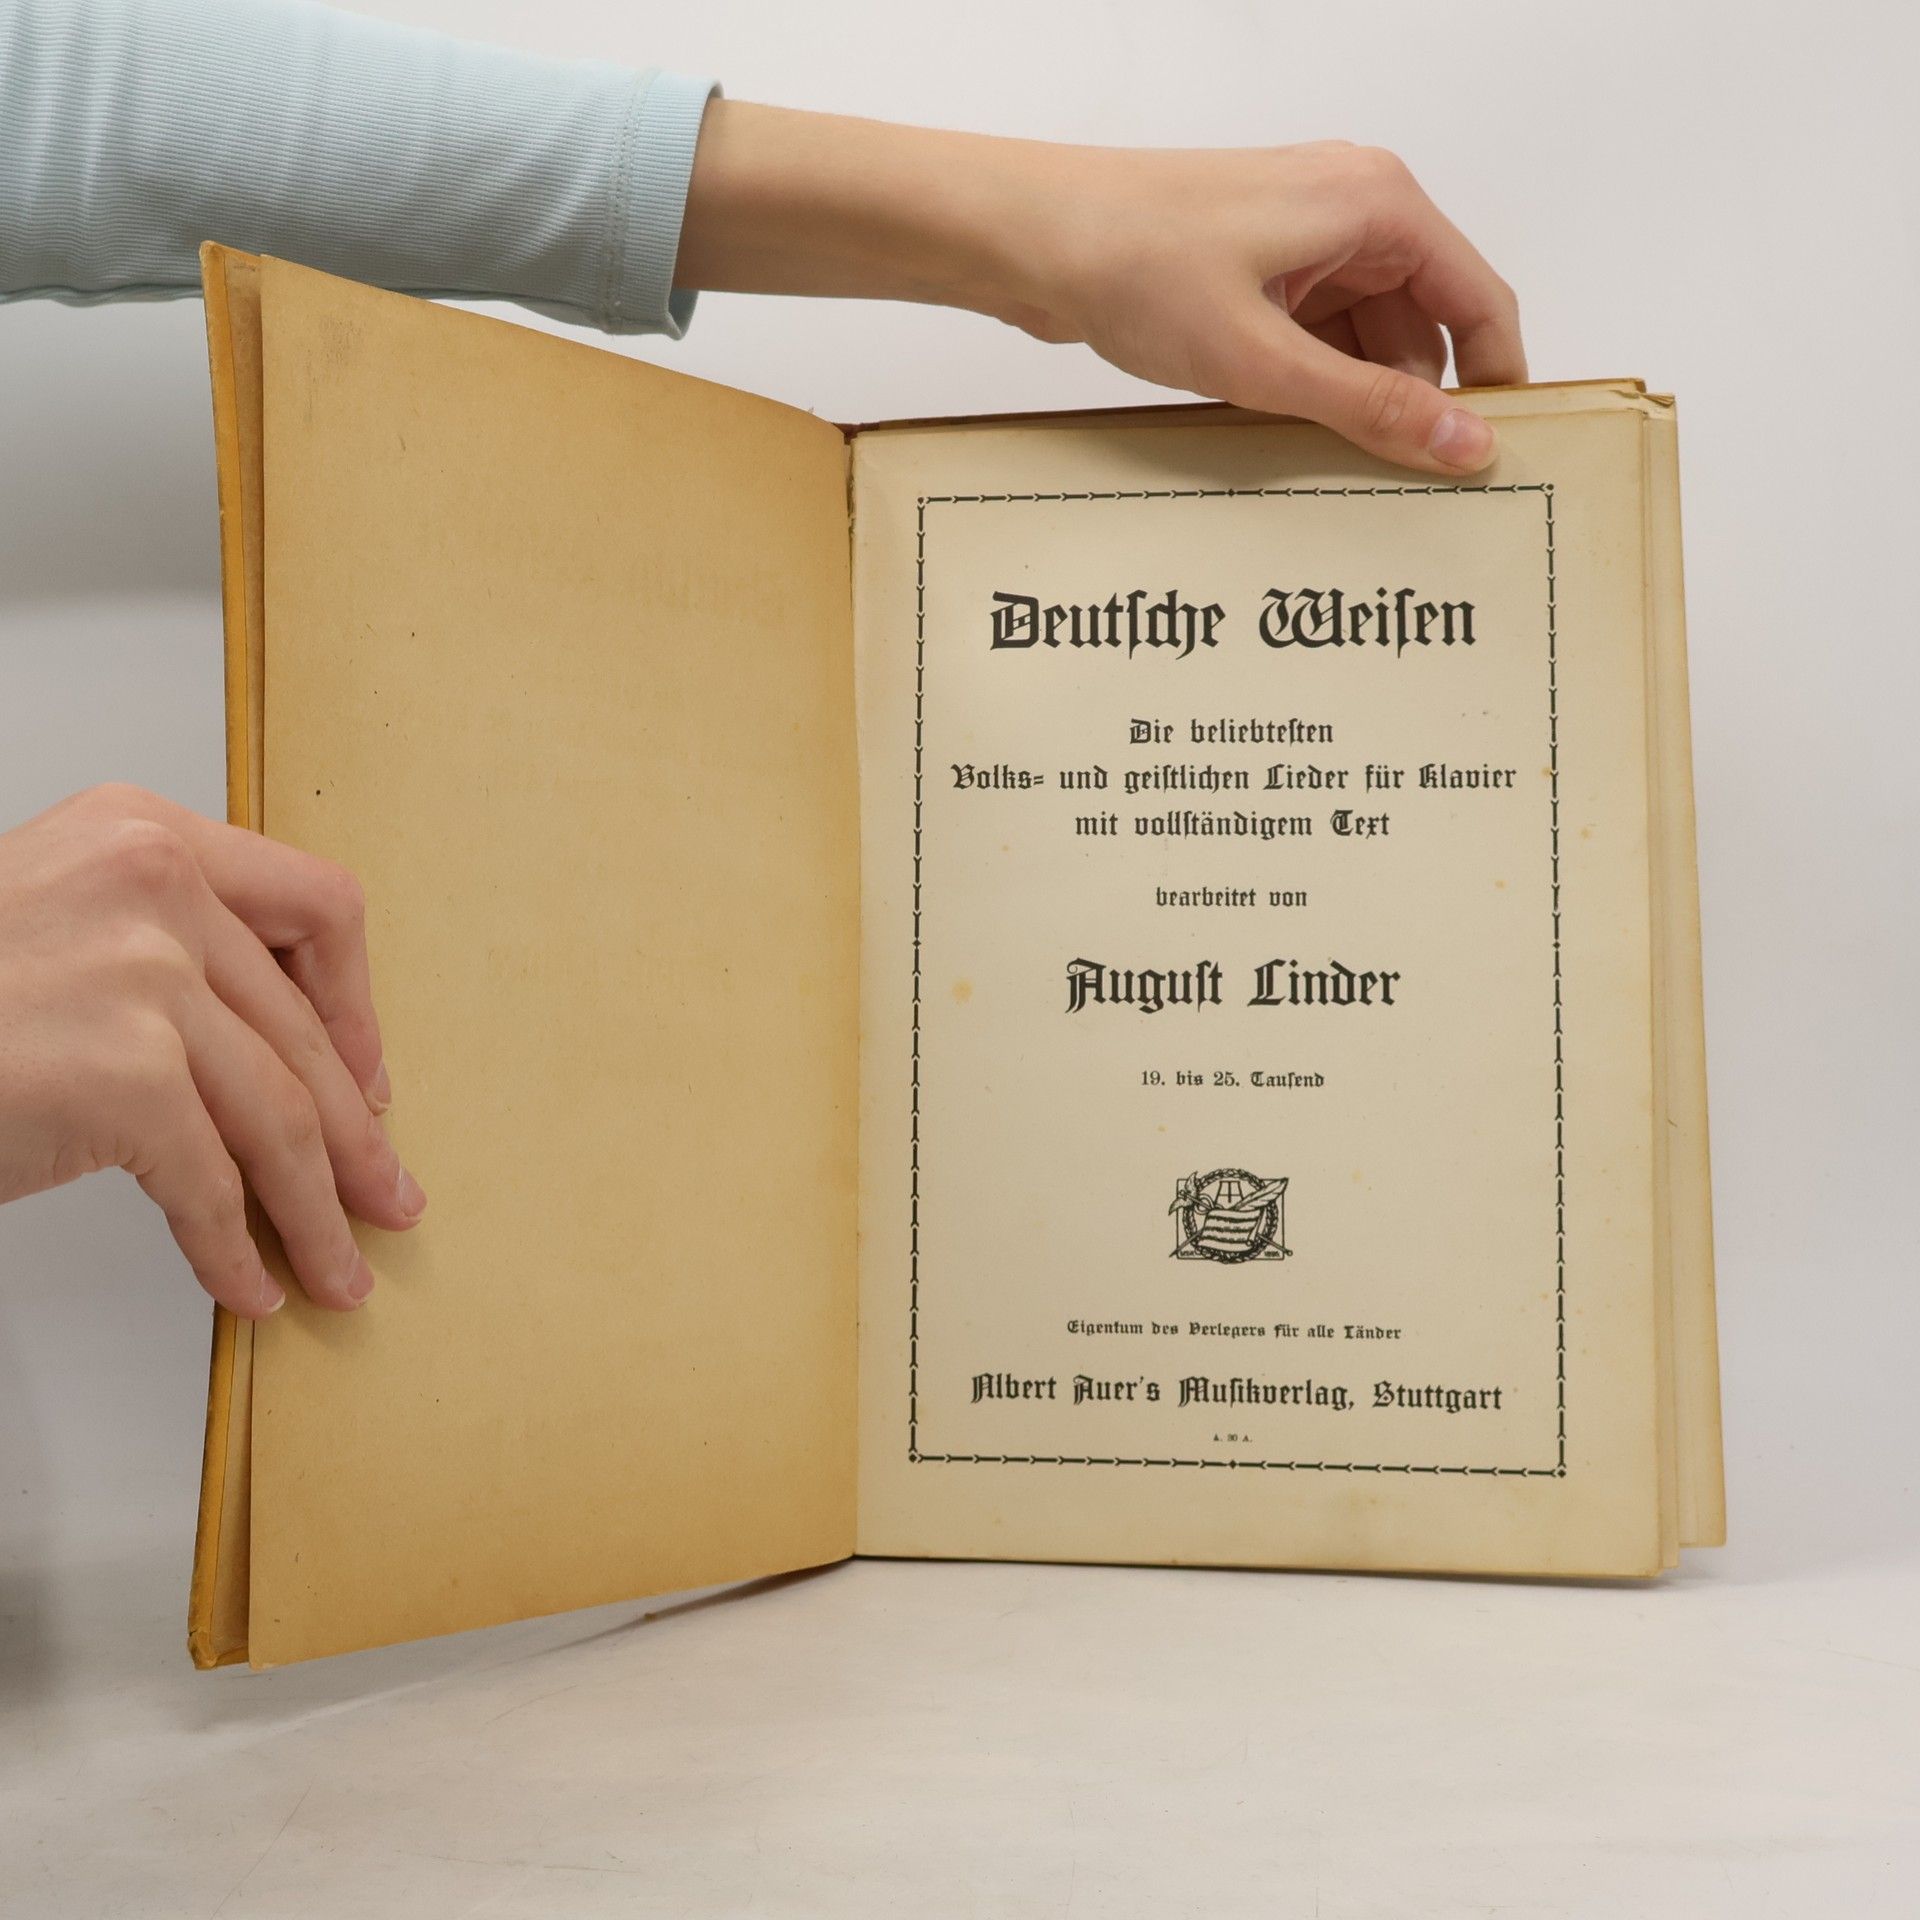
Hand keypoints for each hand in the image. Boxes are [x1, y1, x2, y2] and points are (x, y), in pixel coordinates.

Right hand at [0, 785, 422, 1316]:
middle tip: (386, 1200)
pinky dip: (235, 1247)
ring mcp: (141, 973)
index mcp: (145, 834)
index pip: (315, 908)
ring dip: (317, 1211)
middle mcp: (153, 885)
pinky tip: (248, 1286)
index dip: (354, 1010)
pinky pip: (210, 1182)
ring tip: (341, 1270)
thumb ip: (166, 953)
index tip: (368, 1081)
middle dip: (355, 1140)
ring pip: (278, 1117)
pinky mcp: (122, 1070)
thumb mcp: (58, 923)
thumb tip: (284, 1060)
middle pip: (302, 1036)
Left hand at [679, 108, 1524, 474]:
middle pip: (1425, 326)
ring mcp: (1303, 238)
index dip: (1497, 387)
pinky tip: (1288, 439)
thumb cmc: (1133, 264)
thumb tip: (1467, 447)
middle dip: (1418, 404)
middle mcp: (1353, 210)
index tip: (1496, 464)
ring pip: (1365, 337)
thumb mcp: (1264, 359)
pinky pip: (1315, 335)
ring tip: (1340, 474)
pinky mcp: (1258, 267)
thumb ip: (1372, 408)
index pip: (1480, 303)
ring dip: (1357, 402)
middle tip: (1411, 493)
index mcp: (1378, 206)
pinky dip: (1311, 386)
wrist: (1028, 238)